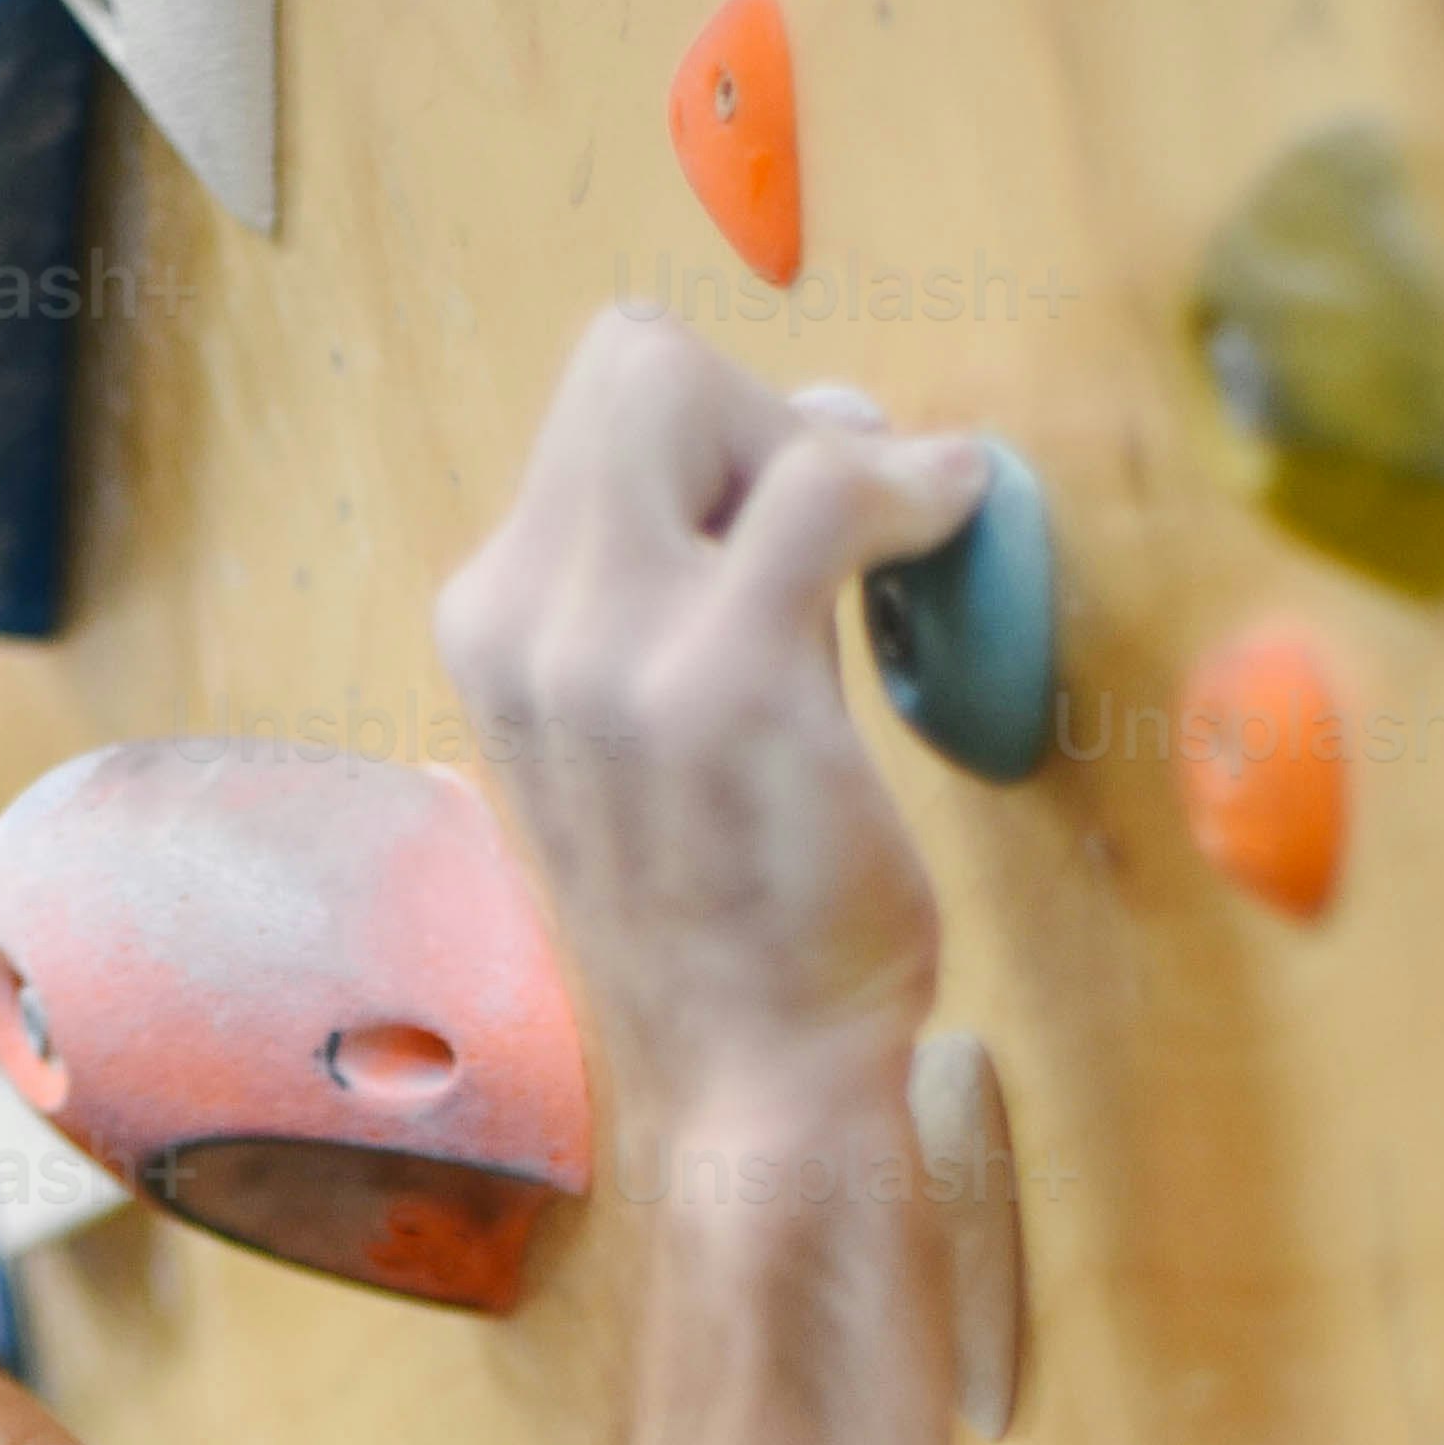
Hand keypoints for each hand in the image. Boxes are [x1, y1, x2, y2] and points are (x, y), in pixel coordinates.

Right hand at [436, 314, 984, 1160]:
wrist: (756, 1082)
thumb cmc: (736, 920)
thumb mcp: (652, 735)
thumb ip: (686, 587)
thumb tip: (810, 423)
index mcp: (493, 631)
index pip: (595, 413)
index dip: (717, 439)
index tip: (795, 520)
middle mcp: (521, 625)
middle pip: (631, 362)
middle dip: (760, 411)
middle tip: (845, 522)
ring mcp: (606, 652)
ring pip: (700, 389)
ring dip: (830, 444)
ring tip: (902, 532)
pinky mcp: (724, 681)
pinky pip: (823, 483)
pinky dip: (909, 482)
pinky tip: (950, 520)